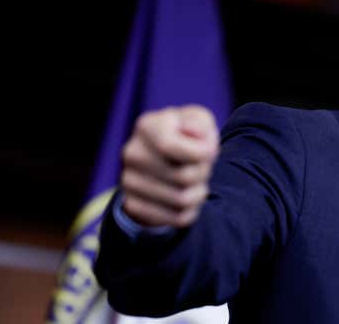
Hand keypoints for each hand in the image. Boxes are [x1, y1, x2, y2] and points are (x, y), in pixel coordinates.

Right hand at [120, 105, 218, 227]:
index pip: (169, 146)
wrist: (164, 156)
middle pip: (183, 177)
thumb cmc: (189, 135)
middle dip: (204, 173)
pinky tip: (187, 194)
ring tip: (195, 180)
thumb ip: (201, 124)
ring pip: (182, 200)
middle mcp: (132, 153)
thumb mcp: (200, 120)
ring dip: (199, 192)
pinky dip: (191, 209)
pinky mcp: (133, 205)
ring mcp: (128, 181)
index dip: (200, 152)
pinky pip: (177, 218)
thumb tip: (194, 135)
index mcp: (147, 126)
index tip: (209, 150)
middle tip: (202, 166)